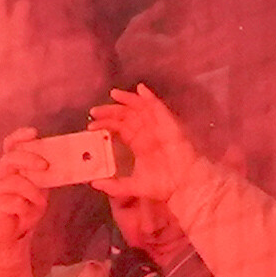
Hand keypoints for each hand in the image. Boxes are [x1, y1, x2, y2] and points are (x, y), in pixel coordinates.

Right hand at [0, 133, 68, 251]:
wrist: (8, 232)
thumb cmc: (24, 206)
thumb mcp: (39, 189)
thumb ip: (46, 177)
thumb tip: (67, 165)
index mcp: (11, 166)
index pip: (11, 144)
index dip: (20, 136)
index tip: (35, 133)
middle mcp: (1, 174)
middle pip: (11, 158)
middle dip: (29, 159)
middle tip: (45, 166)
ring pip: (14, 181)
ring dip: (33, 192)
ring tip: (41, 202)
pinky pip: (14, 202)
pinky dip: (26, 208)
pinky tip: (27, 213)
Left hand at [87, 84, 207, 204]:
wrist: (184, 186)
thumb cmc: (163, 186)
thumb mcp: (134, 186)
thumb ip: (114, 186)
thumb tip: (93, 182)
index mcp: (140, 144)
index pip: (120, 128)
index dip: (106, 124)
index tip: (91, 125)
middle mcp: (148, 133)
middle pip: (127, 116)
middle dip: (111, 111)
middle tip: (95, 110)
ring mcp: (159, 127)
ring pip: (141, 108)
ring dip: (128, 99)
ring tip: (114, 94)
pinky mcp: (169, 125)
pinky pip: (159, 108)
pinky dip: (150, 98)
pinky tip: (141, 90)